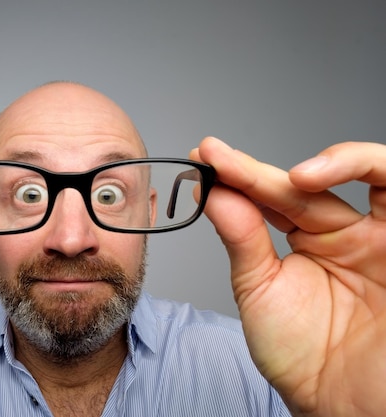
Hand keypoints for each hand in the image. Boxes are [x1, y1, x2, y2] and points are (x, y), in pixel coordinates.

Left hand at [191, 137, 385, 416]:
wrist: (339, 403)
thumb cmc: (300, 355)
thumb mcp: (260, 289)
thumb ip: (243, 240)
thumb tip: (215, 193)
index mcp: (310, 242)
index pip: (271, 198)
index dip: (237, 177)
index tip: (204, 162)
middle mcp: (346, 233)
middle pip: (303, 186)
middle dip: (256, 171)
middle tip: (217, 158)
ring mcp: (380, 237)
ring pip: (362, 176)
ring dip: (322, 162)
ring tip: (275, 174)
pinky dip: (364, 169)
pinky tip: (313, 178)